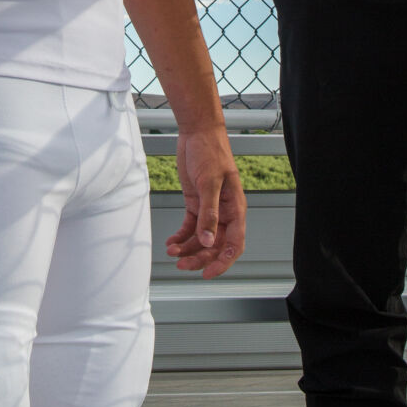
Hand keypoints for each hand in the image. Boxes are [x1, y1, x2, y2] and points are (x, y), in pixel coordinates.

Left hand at [165, 128, 246, 278]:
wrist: (197, 132)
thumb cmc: (210, 151)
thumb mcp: (209, 183)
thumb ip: (209, 214)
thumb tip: (208, 241)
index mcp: (235, 208)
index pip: (234, 244)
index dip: (223, 262)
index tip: (209, 274)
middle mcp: (224, 211)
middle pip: (215, 245)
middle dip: (199, 257)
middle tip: (182, 264)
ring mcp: (209, 208)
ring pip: (201, 239)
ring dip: (188, 248)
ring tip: (172, 251)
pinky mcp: (196, 203)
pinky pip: (190, 227)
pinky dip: (181, 237)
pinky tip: (172, 242)